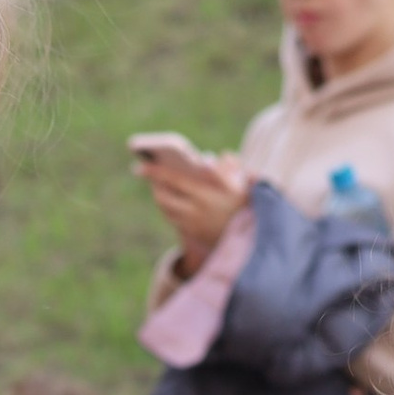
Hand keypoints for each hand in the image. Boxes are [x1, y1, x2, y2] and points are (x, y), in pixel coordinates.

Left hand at [133, 144, 246, 267]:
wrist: (255, 236)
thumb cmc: (250, 200)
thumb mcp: (247, 180)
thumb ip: (232, 165)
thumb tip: (212, 158)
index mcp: (211, 191)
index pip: (175, 179)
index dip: (156, 171)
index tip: (141, 163)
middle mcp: (200, 208)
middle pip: (165, 194)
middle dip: (152, 181)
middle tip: (138, 168)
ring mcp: (195, 223)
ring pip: (166, 207)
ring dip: (158, 193)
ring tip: (154, 182)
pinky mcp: (194, 234)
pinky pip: (173, 218)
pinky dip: (166, 206)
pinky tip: (164, 196)